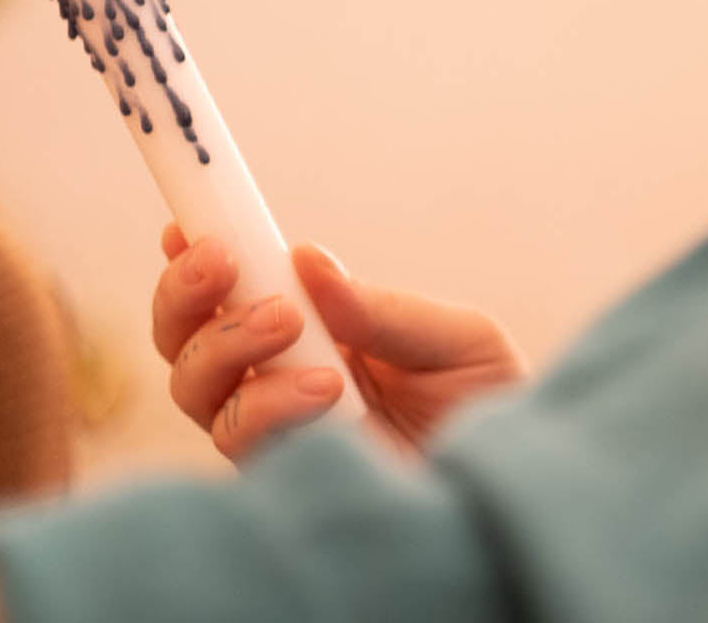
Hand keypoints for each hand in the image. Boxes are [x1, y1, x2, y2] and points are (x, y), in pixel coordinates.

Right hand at [153, 225, 527, 464]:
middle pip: (188, 342)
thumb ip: (381, 308)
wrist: (521, 480)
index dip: (197, 263)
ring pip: (199, 391)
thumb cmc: (488, 400)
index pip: (235, 295)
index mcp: (317, 330)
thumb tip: (306, 257)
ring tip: (294, 327)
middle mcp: (282, 380)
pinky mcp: (287, 477)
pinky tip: (326, 390)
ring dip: (231, 346)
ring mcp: (280, 432)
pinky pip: (242, 442)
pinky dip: (270, 406)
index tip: (186, 226)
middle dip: (188, 296)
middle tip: (224, 265)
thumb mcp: (452, 336)